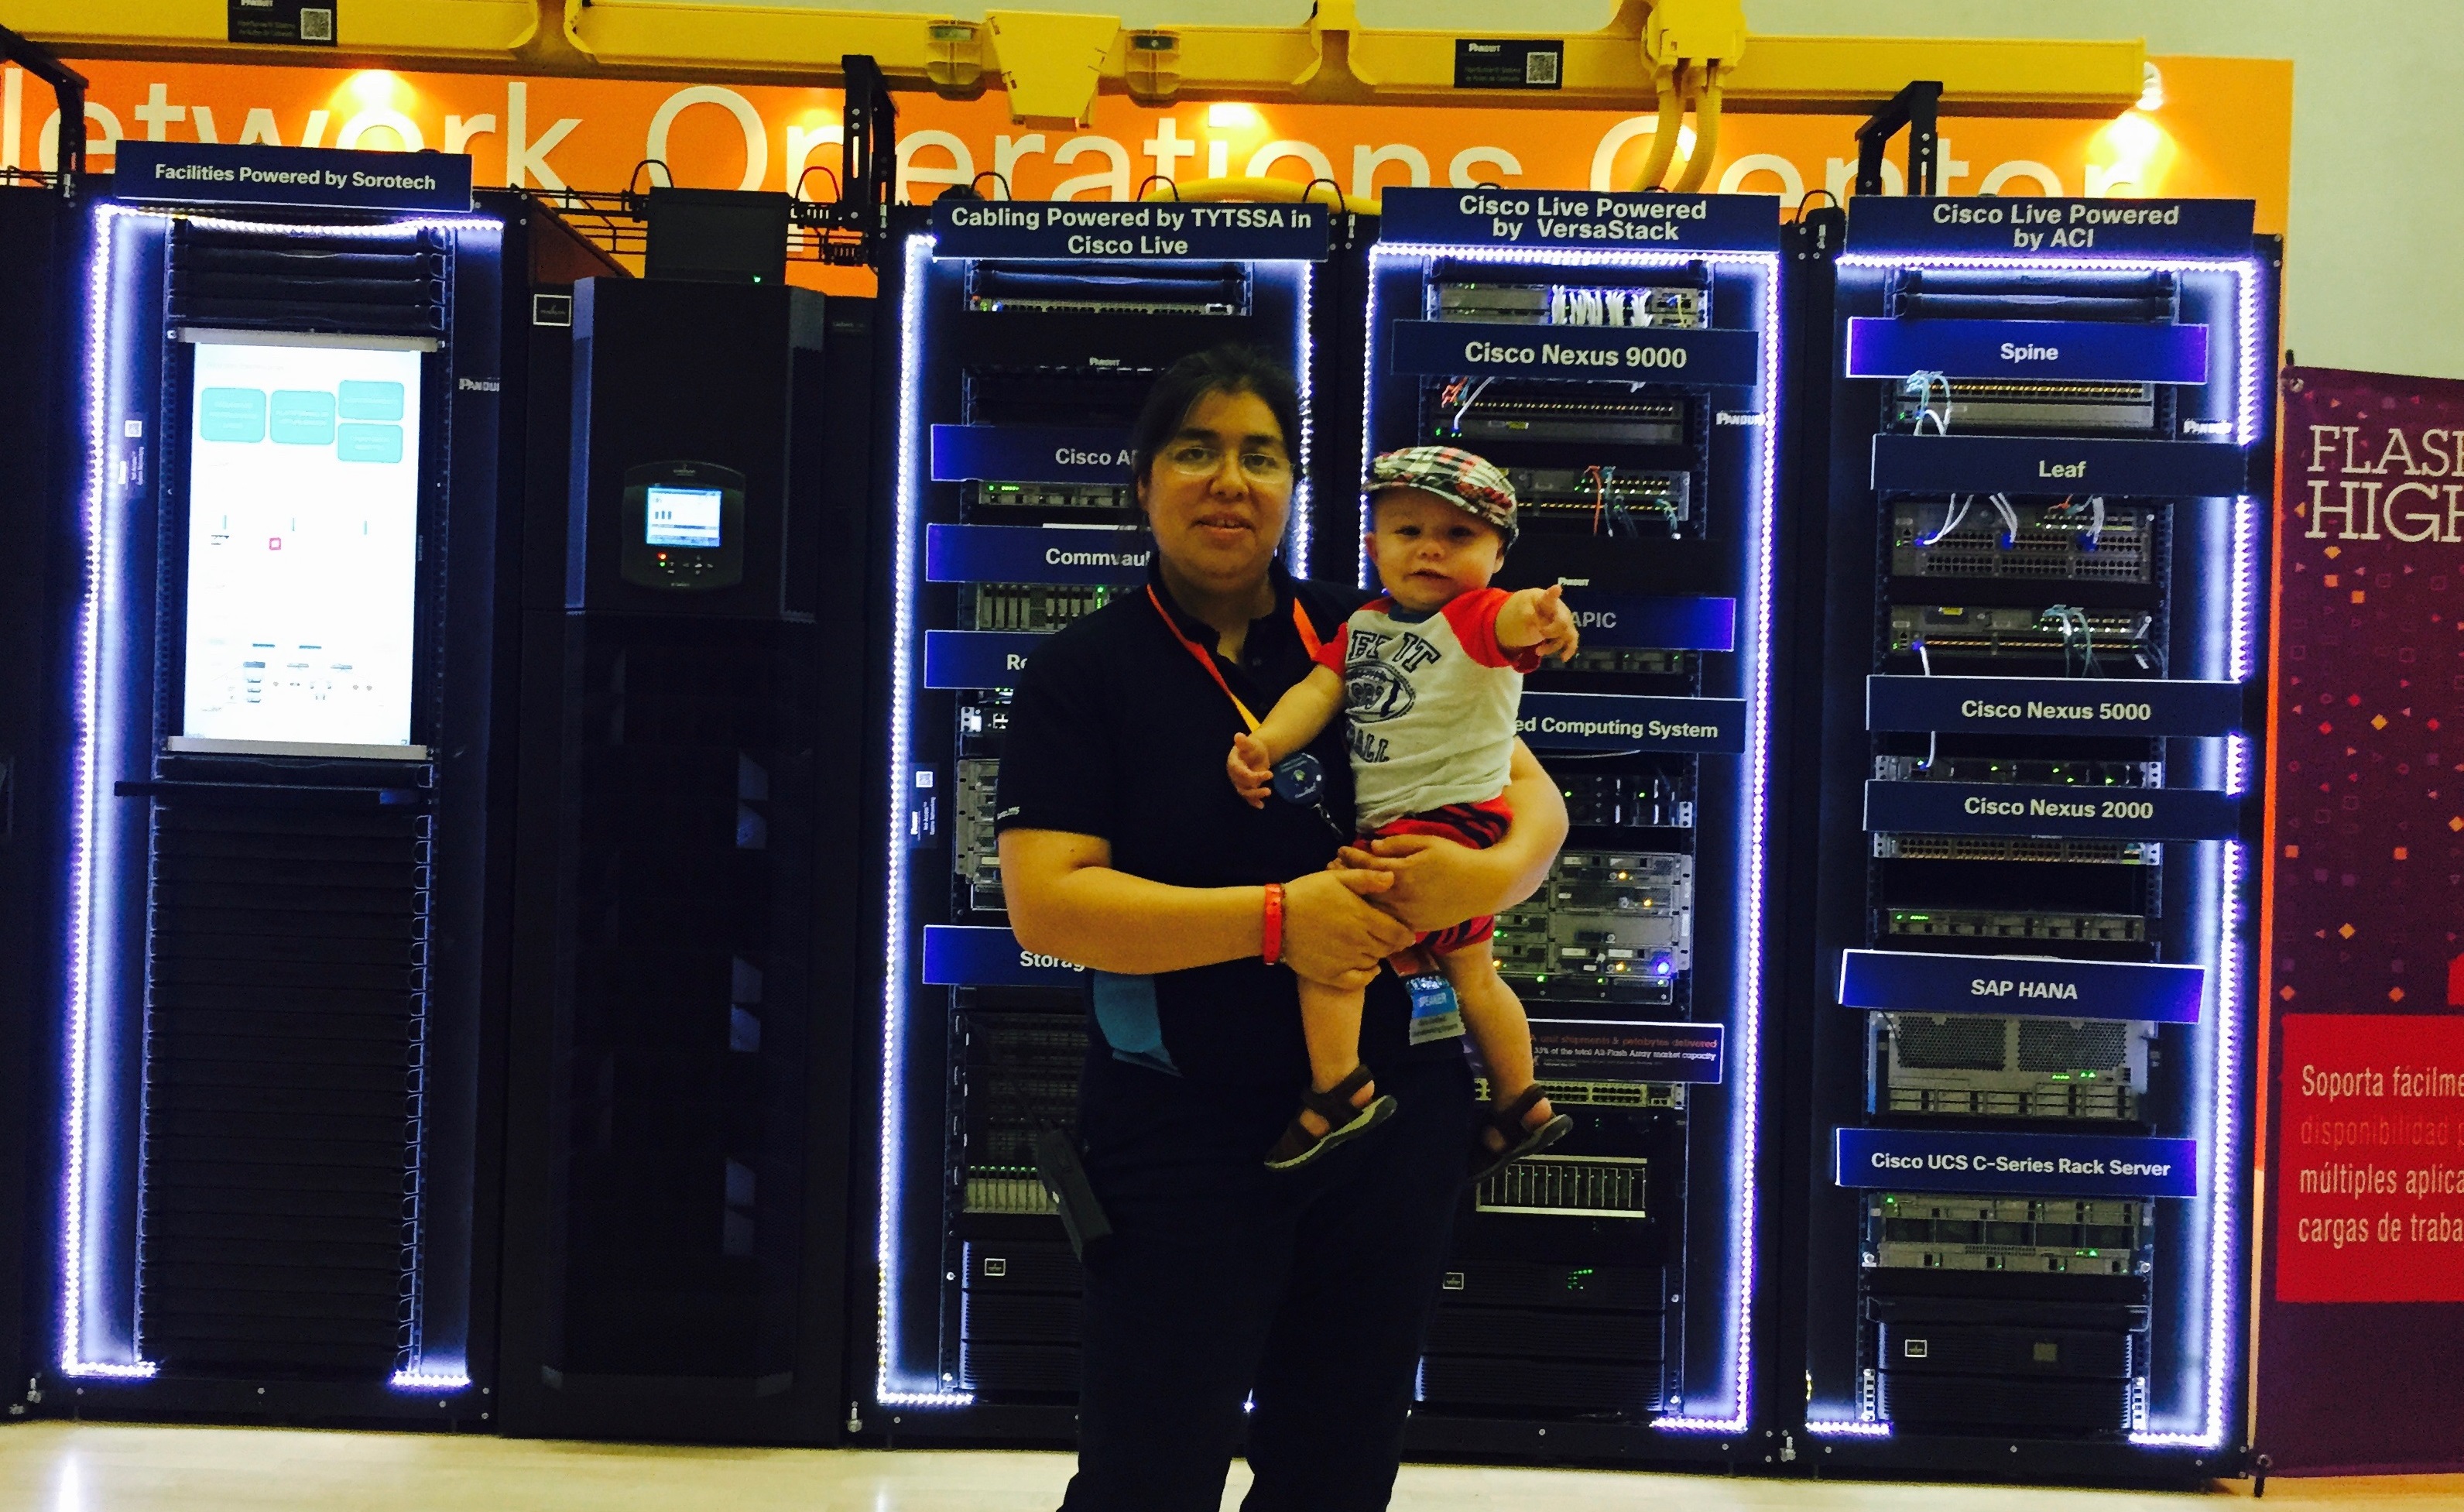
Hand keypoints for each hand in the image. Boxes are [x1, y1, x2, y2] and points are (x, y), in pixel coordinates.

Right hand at [1227, 732, 1274, 807]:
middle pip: (1242, 783)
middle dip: (1255, 782)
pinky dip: (1254, 802)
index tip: (1268, 774)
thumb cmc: (1252, 748)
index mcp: (1233, 763)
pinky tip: (1261, 806)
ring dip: (1255, 794)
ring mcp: (1240, 783)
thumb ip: (1244, 742)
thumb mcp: (1250, 743)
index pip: (1240, 772)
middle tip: (1270, 776)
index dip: (1251, 775)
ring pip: (1245, 792)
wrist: (1256, 753)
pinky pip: (1248, 797)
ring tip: (1268, 792)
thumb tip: (1238, 736)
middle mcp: (1234, 775)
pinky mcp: (1246, 788)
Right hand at [1279, 867, 1416, 990]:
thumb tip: (1393, 878)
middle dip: (1392, 943)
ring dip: (1378, 955)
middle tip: (1389, 938)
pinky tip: (1369, 968)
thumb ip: (1366, 879)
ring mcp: (1346, 961)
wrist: (1275, 919)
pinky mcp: (1332, 975)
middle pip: (1388, 948)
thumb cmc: (1307, 893)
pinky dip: (1368, 975)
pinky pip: (1359, 981)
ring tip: (1373, 946)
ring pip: (1374, 961)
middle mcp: (1359, 942)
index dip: (1405, 934)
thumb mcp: (1336, 878)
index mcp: (1363, 918)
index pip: (1397, 932)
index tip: (1407, 933)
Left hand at [1335, 831, 1515, 933]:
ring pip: (1374, 910)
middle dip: (1347, 878)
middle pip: (1365, 890)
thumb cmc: (1456, 858)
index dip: (1352, 857)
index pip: (1368, 865)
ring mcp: (1408, 915)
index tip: (1340, 851)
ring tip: (1343, 890)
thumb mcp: (1428, 843)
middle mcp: (1402, 897)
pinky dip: (1374, 916)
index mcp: (1403, 873)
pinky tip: (1365, 909)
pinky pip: (1389, 923)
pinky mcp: (1416, 926)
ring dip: (1357, 898)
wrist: (1483, 886)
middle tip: (1331, 870)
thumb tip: (1373, 846)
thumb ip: (1399, 845)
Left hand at [1524, 584, 1579, 662]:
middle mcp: (1558, 609)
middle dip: (1551, 631)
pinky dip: (1568, 650)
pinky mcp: (1563, 633)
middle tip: (1540, 633)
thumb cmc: (1524, 609)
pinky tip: (1563, 658)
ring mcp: (1563, 621)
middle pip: (1563, 621)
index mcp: (1544, 599)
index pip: (1549, 597)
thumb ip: (1528, 616)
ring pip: (1566, 634)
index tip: (1557, 588)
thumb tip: (1538, 625)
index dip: (1553, 593)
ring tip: (1538, 651)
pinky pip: (1571, 641)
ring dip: (1553, 645)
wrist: (1524, 616)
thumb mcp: (1519, 611)